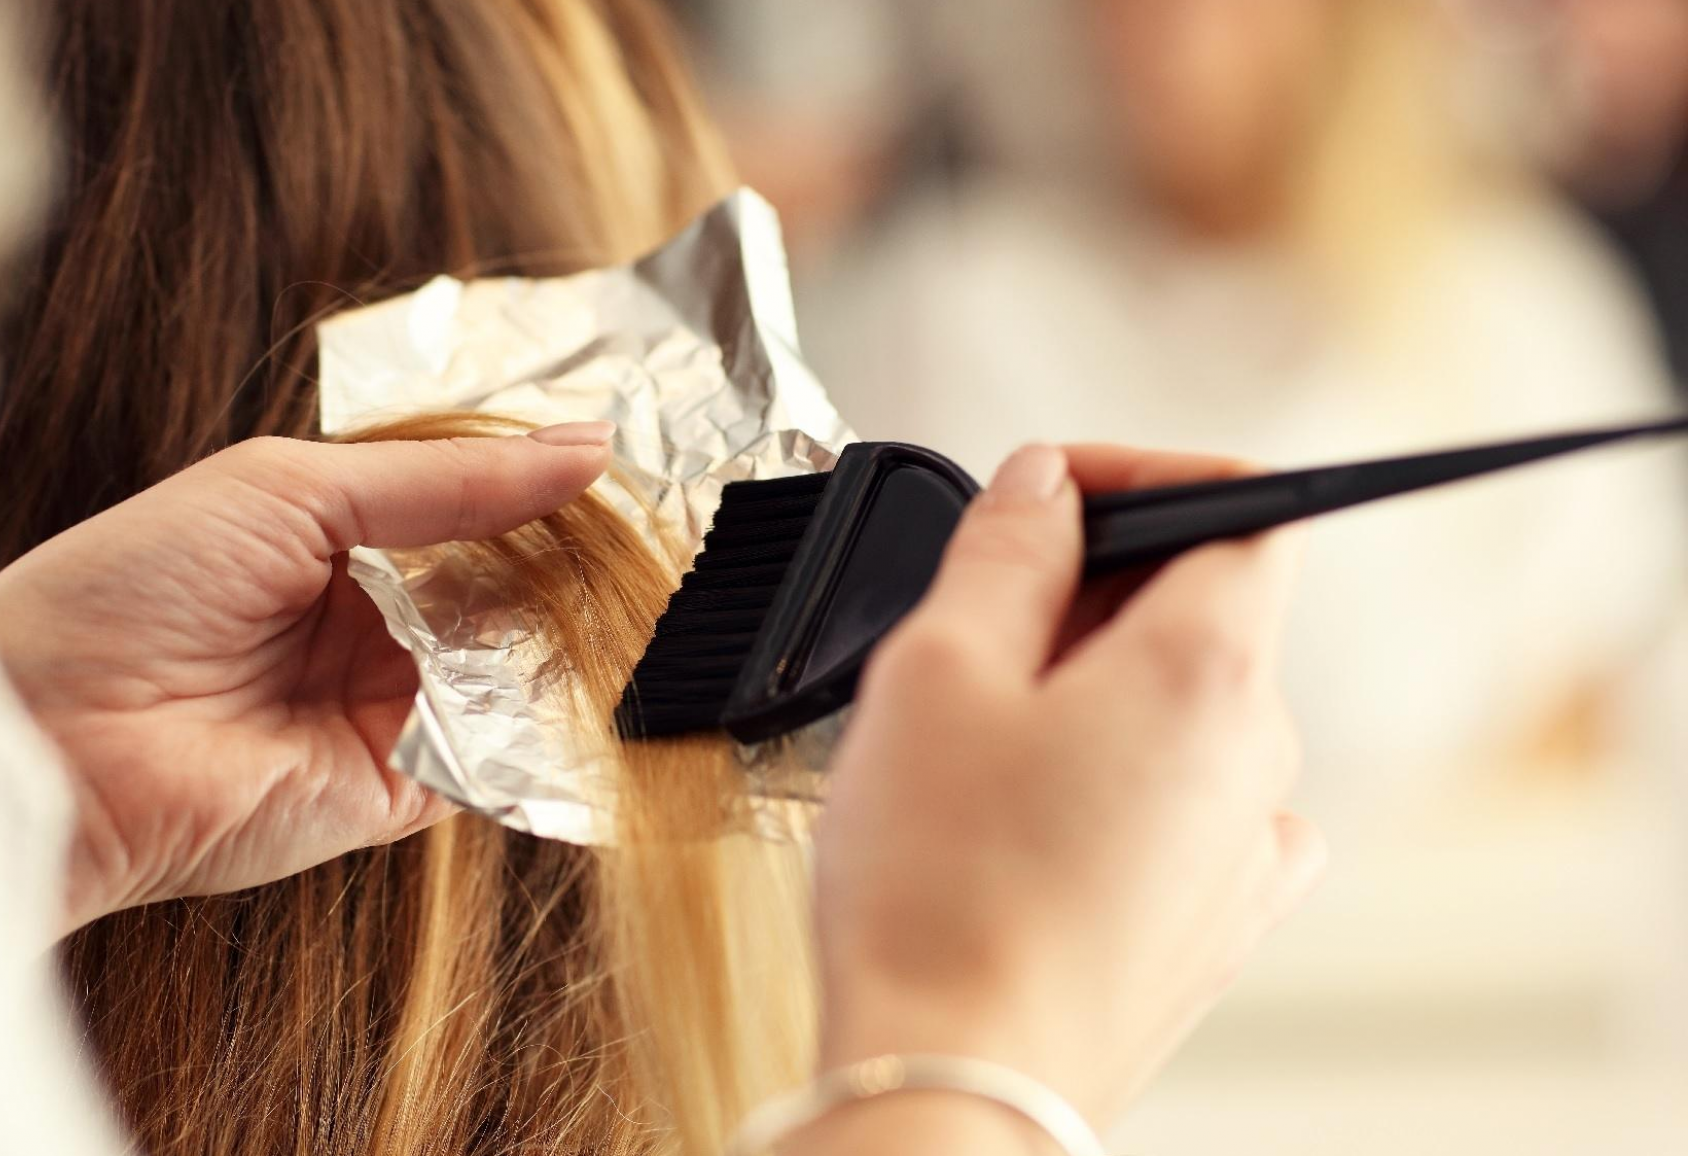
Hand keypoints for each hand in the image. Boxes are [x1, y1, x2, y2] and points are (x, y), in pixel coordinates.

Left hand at [0, 423, 615, 932]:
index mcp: (330, 538)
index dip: (538, 482)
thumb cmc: (127, 590)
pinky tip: (600, 666)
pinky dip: (548, 720)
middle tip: (662, 517)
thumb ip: (443, 479)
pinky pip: (498, 756)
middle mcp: (364, 623)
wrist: (46, 739)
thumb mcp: (289, 490)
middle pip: (501, 584)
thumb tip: (582, 448)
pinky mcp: (399, 792)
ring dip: (572, 628)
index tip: (624, 451)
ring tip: (646, 580)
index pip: (464, 504)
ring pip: (514, 665)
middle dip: (570, 553)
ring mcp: (384, 708)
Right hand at [807, 443, 1324, 1148]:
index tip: (1050, 492)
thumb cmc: (943, 894)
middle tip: (966, 629)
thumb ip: (1006, 551)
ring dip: (1092, 687)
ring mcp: (1245, 847)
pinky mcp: (1212, 920)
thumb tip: (1044, 485)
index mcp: (1209, 669)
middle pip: (1204, 607)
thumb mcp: (935, 671)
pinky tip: (1029, 820)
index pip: (1244, 504)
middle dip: (1089, 587)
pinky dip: (1114, 779)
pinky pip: (1182, 805)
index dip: (1142, 473)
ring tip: (973, 744)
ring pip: (1182, 708)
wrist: (958, 1083)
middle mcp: (1258, 756)